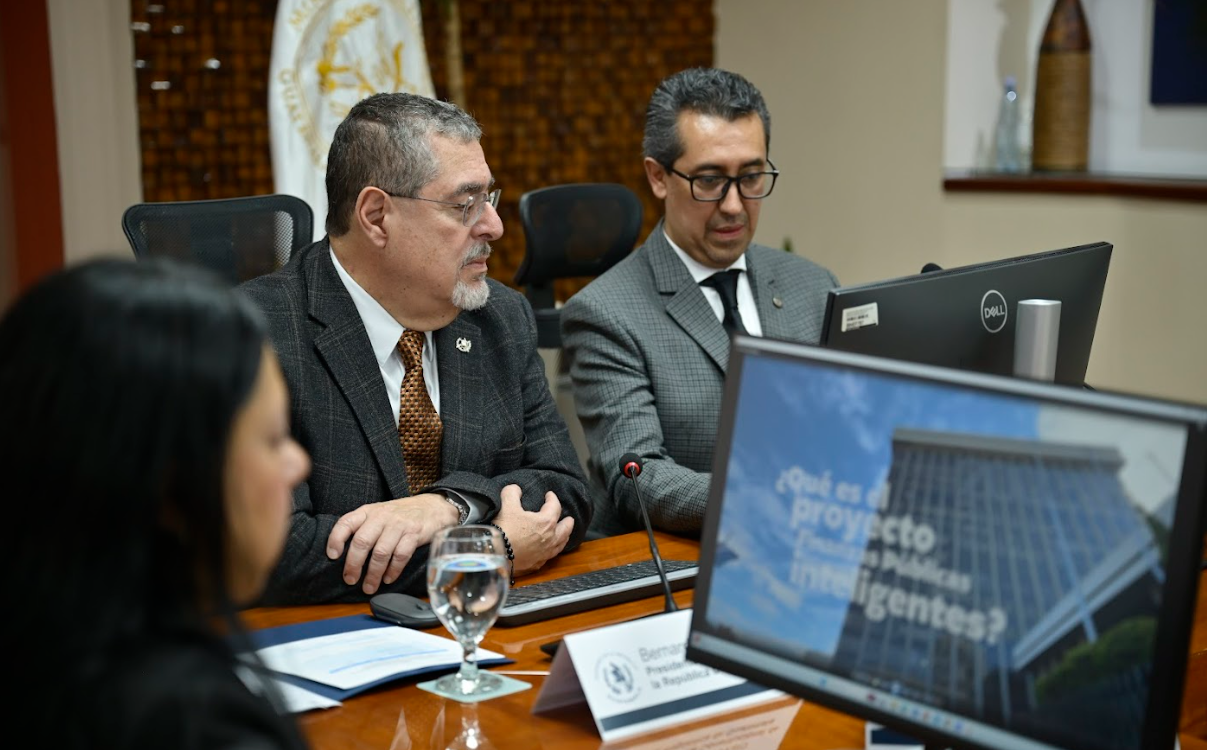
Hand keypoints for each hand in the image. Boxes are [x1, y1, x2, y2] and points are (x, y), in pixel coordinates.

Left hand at [327, 493, 458, 594]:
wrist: (433, 507)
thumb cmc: (400, 515)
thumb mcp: (379, 513)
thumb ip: (363, 527)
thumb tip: (343, 554)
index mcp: (368, 511)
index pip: (346, 523)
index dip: (336, 539)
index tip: (332, 556)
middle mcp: (381, 516)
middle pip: (362, 542)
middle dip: (354, 565)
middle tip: (350, 580)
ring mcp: (399, 525)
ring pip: (380, 553)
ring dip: (373, 574)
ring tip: (369, 587)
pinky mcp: (414, 534)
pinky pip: (400, 556)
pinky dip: (393, 571)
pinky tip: (388, 579)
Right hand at [491, 484, 574, 576]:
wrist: (495, 555)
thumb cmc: (504, 529)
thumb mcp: (507, 505)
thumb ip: (512, 493)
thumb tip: (516, 489)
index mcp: (546, 522)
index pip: (555, 507)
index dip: (552, 499)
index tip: (549, 495)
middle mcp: (550, 539)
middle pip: (565, 529)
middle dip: (567, 522)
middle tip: (569, 518)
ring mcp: (545, 553)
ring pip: (560, 544)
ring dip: (564, 537)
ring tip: (564, 535)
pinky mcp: (536, 564)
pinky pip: (549, 556)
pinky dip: (552, 551)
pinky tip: (549, 550)